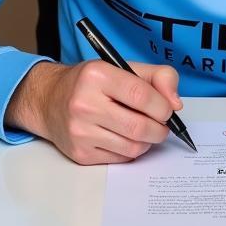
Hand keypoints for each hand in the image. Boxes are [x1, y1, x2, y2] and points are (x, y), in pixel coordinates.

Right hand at [6, 59, 182, 163]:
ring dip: (148, 141)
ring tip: (146, 130)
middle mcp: (84, 104)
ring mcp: (80, 132)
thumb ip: (158, 77)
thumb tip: (176, 103)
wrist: (49, 100)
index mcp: (97, 76)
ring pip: (132, 147)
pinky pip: (120, 159)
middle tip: (163, 124)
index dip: (162, 106)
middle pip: (139, 126)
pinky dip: (132, 150)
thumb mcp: (123, 67)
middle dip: (160, 129)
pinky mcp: (80, 153)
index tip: (168, 109)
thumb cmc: (91, 83)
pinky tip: (127, 137)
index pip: (141, 95)